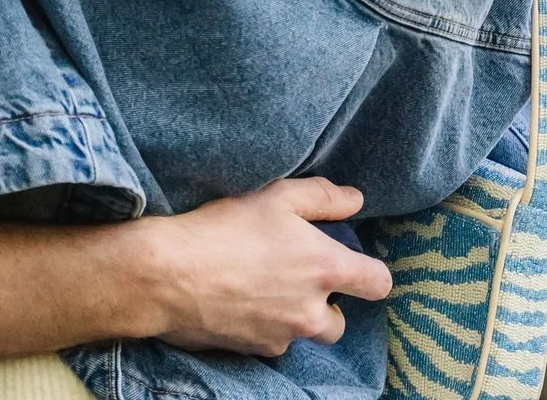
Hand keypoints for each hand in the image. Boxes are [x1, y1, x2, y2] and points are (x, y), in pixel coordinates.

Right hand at [142, 178, 392, 356]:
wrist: (168, 275)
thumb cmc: (224, 228)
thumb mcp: (276, 196)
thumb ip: (324, 198)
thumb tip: (356, 201)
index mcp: (325, 269)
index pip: (378, 283)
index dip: (370, 274)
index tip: (352, 264)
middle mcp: (312, 311)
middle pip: (340, 321)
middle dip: (325, 304)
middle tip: (294, 277)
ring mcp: (284, 336)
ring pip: (304, 334)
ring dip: (295, 318)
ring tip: (264, 290)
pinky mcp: (255, 351)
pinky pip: (272, 342)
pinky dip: (263, 328)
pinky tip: (238, 303)